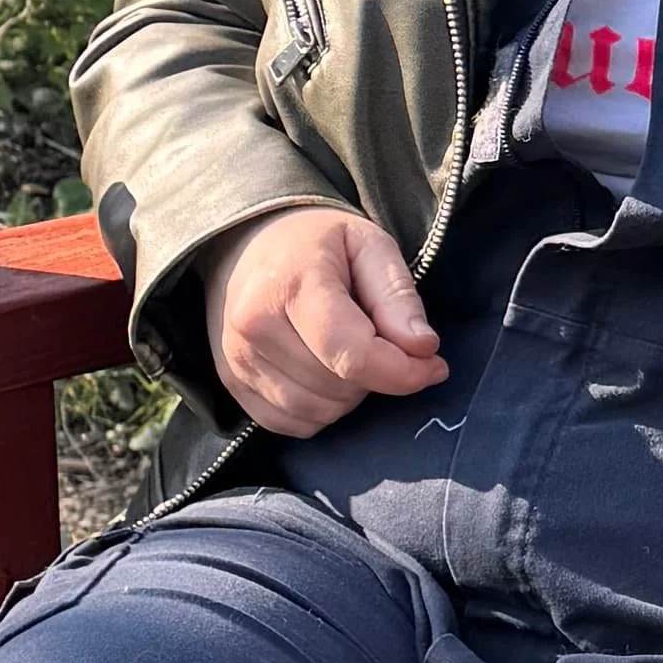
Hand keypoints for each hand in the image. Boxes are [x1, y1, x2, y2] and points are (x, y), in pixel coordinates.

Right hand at [203, 206, 448, 436]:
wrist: (248, 239)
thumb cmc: (317, 240)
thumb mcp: (369, 244)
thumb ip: (397, 296)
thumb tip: (423, 347)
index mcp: (292, 286)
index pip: (353, 355)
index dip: (403, 371)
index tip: (433, 365)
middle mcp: (254, 327)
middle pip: (338, 388)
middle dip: (375, 373)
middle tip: (376, 337)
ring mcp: (235, 358)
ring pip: (317, 413)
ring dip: (347, 394)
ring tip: (347, 350)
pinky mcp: (230, 382)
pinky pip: (290, 424)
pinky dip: (318, 409)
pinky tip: (322, 371)